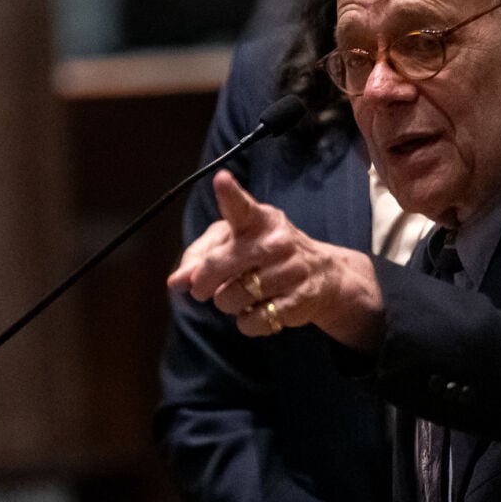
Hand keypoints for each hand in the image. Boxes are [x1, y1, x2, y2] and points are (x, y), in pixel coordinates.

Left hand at [167, 171, 383, 348]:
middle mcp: (277, 241)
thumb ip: (201, 257)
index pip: (241, 207)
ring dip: (228, 303)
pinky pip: (253, 321)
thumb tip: (176, 282)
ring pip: (232, 298)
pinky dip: (247, 321)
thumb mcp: (235, 243)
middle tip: (201, 289)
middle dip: (203, 282)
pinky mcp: (299, 300)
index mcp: (259, 219)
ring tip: (241, 295)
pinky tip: (258, 310)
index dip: (230, 194)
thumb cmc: (265, 254)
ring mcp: (291, 271)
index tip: (221, 180)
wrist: (324, 274)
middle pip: (220, 265)